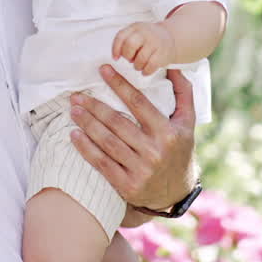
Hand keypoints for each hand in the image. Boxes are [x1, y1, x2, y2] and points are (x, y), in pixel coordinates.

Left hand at [69, 66, 197, 210]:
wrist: (175, 194)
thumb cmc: (178, 151)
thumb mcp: (188, 123)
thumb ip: (184, 93)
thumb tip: (173, 67)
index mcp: (168, 132)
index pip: (139, 103)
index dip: (119, 84)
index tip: (103, 70)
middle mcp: (154, 151)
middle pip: (118, 123)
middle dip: (94, 107)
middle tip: (76, 95)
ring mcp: (140, 170)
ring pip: (107, 142)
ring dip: (87, 124)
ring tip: (74, 110)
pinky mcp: (127, 185)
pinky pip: (102, 163)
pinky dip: (86, 148)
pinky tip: (74, 135)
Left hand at [112, 21, 175, 75]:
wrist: (170, 37)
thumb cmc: (148, 38)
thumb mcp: (136, 33)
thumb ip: (125, 40)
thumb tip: (116, 55)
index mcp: (135, 27)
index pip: (121, 36)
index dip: (116, 48)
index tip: (115, 57)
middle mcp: (145, 33)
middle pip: (130, 44)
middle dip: (127, 55)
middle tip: (130, 59)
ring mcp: (155, 43)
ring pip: (141, 58)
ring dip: (137, 65)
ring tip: (138, 65)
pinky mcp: (163, 54)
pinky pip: (151, 65)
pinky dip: (146, 71)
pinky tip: (145, 70)